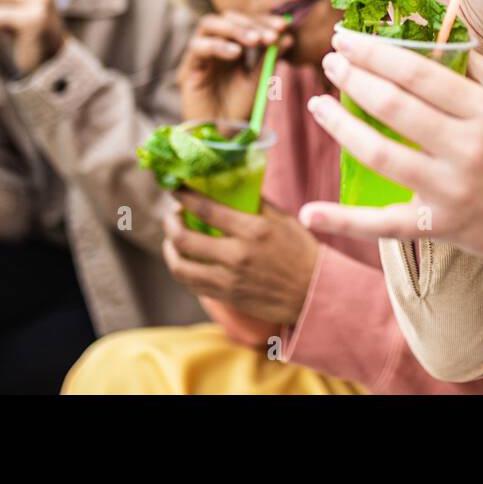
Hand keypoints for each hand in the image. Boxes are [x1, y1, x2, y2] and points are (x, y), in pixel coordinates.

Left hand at [161, 192, 318, 325]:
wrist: (313, 293)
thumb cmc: (301, 252)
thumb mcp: (284, 219)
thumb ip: (256, 203)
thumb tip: (232, 186)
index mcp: (253, 230)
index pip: (207, 209)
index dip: (184, 196)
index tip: (175, 188)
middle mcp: (237, 255)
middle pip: (184, 239)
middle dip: (170, 222)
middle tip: (172, 214)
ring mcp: (229, 280)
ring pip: (180, 267)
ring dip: (169, 249)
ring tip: (172, 240)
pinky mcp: (227, 297)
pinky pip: (192, 285)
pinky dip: (183, 270)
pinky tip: (185, 261)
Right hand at [177, 12, 293, 122]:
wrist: (223, 135)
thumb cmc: (241, 109)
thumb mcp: (260, 81)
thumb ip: (270, 58)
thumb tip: (288, 36)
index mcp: (236, 47)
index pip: (247, 22)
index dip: (264, 20)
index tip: (284, 25)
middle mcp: (217, 46)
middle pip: (229, 18)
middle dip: (251, 23)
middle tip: (270, 35)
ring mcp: (202, 55)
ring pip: (209, 24)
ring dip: (235, 29)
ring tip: (255, 41)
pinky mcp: (189, 67)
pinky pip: (198, 47)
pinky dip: (218, 46)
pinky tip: (236, 54)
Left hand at [300, 29, 482, 256]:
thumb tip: (447, 44)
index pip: (420, 74)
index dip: (377, 53)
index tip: (348, 38)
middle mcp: (466, 149)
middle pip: (394, 106)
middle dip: (354, 76)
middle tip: (330, 59)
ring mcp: (448, 190)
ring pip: (380, 153)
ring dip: (340, 125)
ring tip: (317, 103)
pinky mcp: (436, 226)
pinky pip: (383, 225)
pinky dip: (343, 220)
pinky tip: (308, 211)